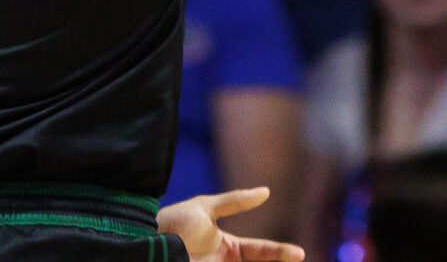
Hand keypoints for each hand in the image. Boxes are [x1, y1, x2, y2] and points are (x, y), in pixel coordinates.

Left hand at [156, 189, 302, 260]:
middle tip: (298, 256)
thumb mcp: (206, 208)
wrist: (147, 240)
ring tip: (286, 261)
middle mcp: (224, 261)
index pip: (260, 251)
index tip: (300, 253)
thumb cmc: (174, 222)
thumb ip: (236, 202)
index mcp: (227, 246)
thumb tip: (267, 191)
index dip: (280, 253)